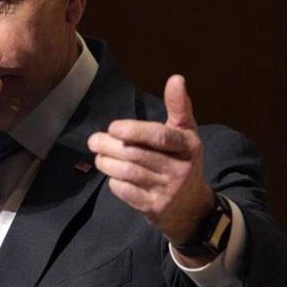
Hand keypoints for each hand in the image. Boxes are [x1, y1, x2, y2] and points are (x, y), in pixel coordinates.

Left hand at [88, 75, 214, 248]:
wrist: (191, 207)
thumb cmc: (181, 161)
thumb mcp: (185, 134)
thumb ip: (178, 107)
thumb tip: (176, 78)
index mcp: (189, 145)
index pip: (159, 136)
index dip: (134, 130)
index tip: (113, 127)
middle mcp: (181, 168)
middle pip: (136, 154)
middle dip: (109, 145)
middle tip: (94, 140)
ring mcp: (168, 191)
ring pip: (128, 172)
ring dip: (107, 162)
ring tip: (99, 155)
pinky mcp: (155, 208)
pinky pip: (125, 191)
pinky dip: (114, 182)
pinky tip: (112, 175)